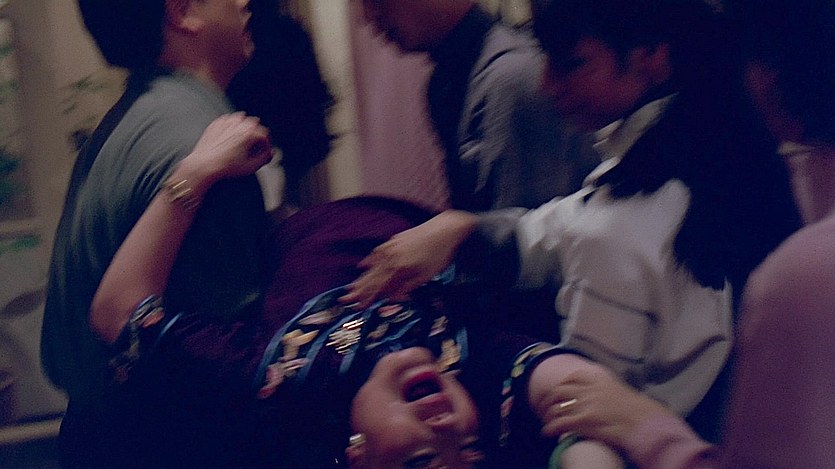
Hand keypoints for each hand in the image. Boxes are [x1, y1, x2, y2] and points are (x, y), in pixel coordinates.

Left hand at [179, 112, 272, 188]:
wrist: (204, 164)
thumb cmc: (225, 166)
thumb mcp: (251, 166)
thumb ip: (265, 158)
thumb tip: (270, 153)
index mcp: (249, 132)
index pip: (265, 134)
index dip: (266, 145)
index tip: (264, 151)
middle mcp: (239, 123)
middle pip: (255, 125)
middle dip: (256, 136)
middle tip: (253, 148)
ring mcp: (226, 121)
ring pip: (242, 121)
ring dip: (244, 130)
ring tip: (241, 144)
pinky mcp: (216, 123)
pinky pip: (229, 122)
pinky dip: (232, 128)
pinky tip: (230, 140)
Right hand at [339, 210, 478, 308]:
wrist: (445, 229)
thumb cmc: (438, 255)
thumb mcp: (425, 276)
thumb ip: (405, 288)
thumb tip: (390, 299)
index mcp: (398, 270)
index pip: (378, 288)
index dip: (368, 299)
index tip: (358, 307)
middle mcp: (390, 259)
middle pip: (371, 278)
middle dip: (358, 291)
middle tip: (344, 300)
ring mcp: (390, 248)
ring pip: (371, 267)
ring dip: (360, 279)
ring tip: (350, 288)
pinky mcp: (393, 241)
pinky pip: (376, 253)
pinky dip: (368, 261)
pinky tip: (362, 266)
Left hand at [529, 356, 672, 449]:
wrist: (647, 422)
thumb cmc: (638, 410)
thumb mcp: (619, 389)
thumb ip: (603, 388)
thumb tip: (592, 394)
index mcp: (599, 377)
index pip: (573, 377)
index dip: (561, 385)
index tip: (556, 391)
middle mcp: (590, 388)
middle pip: (560, 390)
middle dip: (548, 399)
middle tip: (543, 407)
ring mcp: (587, 403)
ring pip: (557, 406)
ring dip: (547, 414)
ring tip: (545, 420)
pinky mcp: (585, 420)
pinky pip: (560, 423)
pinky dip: (550, 428)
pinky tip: (547, 433)